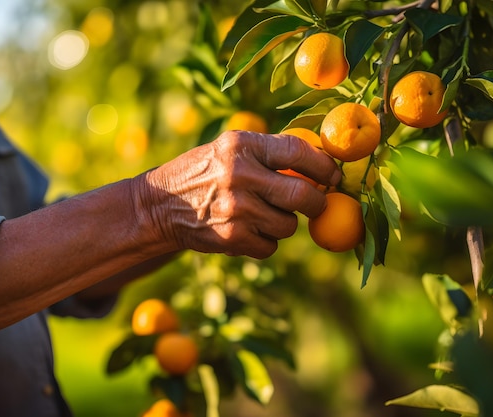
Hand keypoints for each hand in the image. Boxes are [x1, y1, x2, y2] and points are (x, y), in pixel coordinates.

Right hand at [136, 130, 340, 258]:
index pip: (297, 152)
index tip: (334, 176)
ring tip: (262, 215)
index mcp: (241, 145)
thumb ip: (269, 154)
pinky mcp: (232, 238)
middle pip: (302, 194)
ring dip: (284, 224)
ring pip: (289, 225)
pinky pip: (271, 246)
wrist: (159, 206)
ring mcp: (236, 209)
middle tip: (317, 203)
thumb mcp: (228, 150)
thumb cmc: (203, 173)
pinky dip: (265, 242)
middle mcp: (239, 175)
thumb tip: (322, 165)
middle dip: (317, 202)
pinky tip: (246, 230)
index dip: (323, 166)